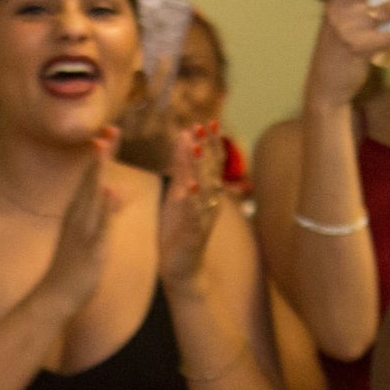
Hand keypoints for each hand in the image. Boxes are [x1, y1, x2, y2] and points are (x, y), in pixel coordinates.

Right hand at [25, 136, 119, 321]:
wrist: (55, 296)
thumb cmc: (72, 266)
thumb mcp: (90, 232)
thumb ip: (104, 210)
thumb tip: (115, 189)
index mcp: (79, 212)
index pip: (92, 177)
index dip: (101, 155)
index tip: (109, 131)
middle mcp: (77, 216)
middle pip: (90, 179)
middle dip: (100, 154)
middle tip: (110, 127)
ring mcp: (81, 230)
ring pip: (91, 195)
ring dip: (98, 170)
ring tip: (104, 145)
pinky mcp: (89, 247)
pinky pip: (97, 223)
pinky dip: (103, 206)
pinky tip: (110, 188)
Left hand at [157, 121, 227, 288]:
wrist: (181, 268)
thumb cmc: (180, 229)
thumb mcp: (178, 192)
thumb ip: (182, 166)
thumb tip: (184, 135)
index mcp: (206, 192)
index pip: (212, 163)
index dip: (211, 142)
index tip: (207, 121)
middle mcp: (210, 202)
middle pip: (212, 171)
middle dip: (208, 148)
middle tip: (204, 126)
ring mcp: (203, 218)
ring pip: (205, 189)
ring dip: (201, 168)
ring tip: (197, 147)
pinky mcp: (193, 234)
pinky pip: (195, 215)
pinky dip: (194, 201)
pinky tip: (191, 188)